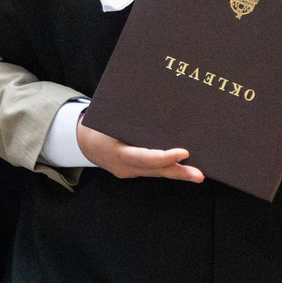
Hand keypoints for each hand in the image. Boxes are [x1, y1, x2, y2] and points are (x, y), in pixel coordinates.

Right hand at [76, 115, 203, 182]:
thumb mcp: (110, 118)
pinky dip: (167, 168)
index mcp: (116, 153)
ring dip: (177, 173)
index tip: (184, 152)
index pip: (144, 158)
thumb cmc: (98, 124)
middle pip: (155, 170)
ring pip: (156, 173)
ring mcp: (128, 171)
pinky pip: (152, 171)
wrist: (82, 141)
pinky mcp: (133, 171)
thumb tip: (159, 107)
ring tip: (198, 174)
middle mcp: (123, 167)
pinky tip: (183, 167)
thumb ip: (131, 118)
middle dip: (179, 172)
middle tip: (199, 175)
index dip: (165, 156)